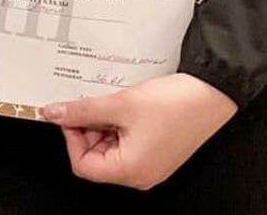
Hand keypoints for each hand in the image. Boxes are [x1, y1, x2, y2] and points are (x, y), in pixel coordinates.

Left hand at [42, 73, 237, 190]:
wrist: (212, 93)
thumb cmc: (175, 103)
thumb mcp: (121, 104)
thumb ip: (84, 110)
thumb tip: (54, 113)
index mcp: (130, 171)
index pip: (83, 165)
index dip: (72, 136)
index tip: (72, 112)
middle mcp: (140, 174)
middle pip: (96, 157)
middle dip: (89, 128)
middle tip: (93, 101)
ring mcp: (150, 163)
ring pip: (111, 146)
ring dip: (105, 122)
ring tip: (114, 101)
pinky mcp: (157, 150)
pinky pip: (127, 141)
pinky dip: (120, 123)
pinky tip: (126, 104)